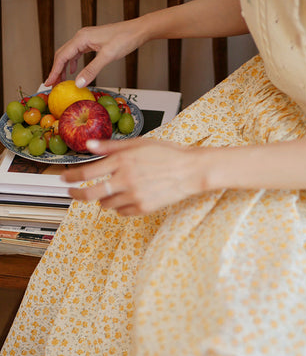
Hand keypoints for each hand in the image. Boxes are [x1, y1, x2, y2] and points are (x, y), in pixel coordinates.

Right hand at [45, 18, 145, 87]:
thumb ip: (92, 70)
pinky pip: (78, 53)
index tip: (48, 83)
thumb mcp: (107, 57)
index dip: (54, 71)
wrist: (137, 30)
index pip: (62, 57)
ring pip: (69, 54)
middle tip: (52, 85)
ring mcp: (87, 39)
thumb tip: (78, 84)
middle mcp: (81, 37)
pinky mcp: (93, 42)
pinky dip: (73, 63)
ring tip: (61, 81)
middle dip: (56, 70)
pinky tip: (74, 71)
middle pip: (62, 55)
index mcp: (81, 38)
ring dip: (64, 67)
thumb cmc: (124, 40)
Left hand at [62, 138, 209, 214]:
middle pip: (89, 194)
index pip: (86, 173)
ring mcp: (134, 196)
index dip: (71, 177)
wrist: (190, 170)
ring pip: (106, 204)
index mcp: (122, 161)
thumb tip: (89, 146)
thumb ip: (111, 147)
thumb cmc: (167, 154)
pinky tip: (128, 196)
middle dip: (76, 195)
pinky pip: (121, 212)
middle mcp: (125, 180)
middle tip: (72, 193)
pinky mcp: (143, 208)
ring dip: (103, 198)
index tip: (64, 179)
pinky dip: (120, 206)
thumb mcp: (138, 143)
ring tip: (112, 189)